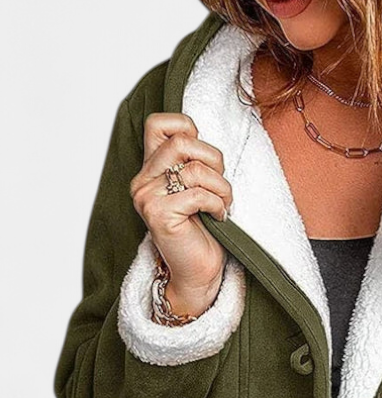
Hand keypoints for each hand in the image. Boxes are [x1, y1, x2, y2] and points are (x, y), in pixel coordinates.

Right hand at [130, 113, 233, 315]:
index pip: (158, 123)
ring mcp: (147, 198)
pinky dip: (217, 205)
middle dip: (214, 161)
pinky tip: (219, 218)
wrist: (197, 274)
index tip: (204, 159)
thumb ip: (192, 161)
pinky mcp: (159, 215)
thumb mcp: (197, 188)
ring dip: (221, 187)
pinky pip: (198, 194)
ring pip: (194, 169)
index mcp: (150, 170)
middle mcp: (142, 181)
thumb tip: (201, 134)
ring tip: (223, 204)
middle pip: (182, 142)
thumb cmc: (202, 232)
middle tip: (221, 186)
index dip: (188, 129)